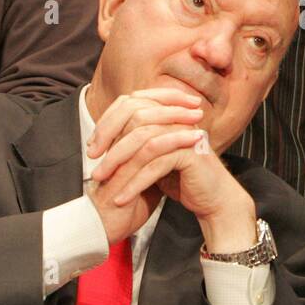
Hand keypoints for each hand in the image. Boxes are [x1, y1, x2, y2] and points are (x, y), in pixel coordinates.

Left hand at [87, 89, 254, 249]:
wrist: (213, 199)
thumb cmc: (182, 179)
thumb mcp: (153, 158)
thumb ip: (135, 143)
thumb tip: (101, 138)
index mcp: (167, 113)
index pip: (131, 105)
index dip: (108, 123)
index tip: (92, 146)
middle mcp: (177, 118)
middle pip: (135, 119)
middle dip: (109, 141)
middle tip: (93, 164)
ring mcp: (185, 133)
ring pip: (143, 142)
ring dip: (118, 164)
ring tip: (101, 182)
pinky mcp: (190, 153)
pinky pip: (155, 165)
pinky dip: (135, 183)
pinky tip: (121, 198)